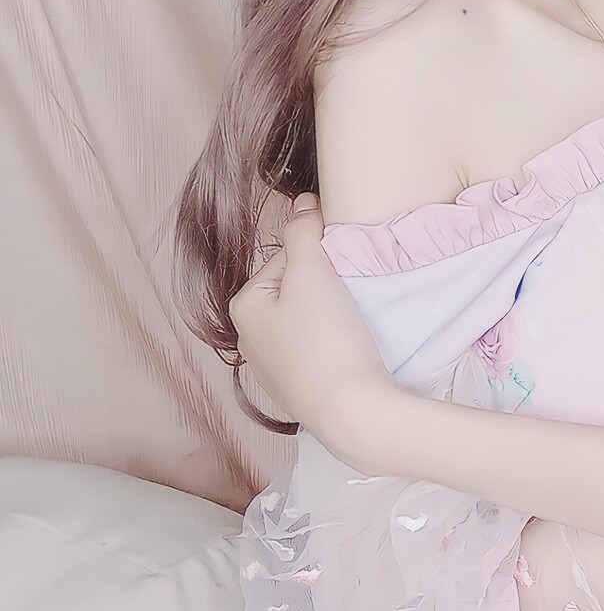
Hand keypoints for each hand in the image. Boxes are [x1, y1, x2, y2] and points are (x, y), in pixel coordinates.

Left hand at [229, 193, 398, 466]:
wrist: (351, 411)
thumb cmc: (326, 338)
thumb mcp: (312, 272)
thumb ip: (303, 231)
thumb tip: (302, 199)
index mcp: (243, 306)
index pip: (284, 258)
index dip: (318, 257)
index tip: (343, 273)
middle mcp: (247, 339)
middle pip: (293, 290)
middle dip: (322, 288)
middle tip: (351, 298)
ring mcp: (271, 371)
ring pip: (304, 322)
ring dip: (328, 316)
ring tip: (353, 324)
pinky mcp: (297, 393)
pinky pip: (314, 352)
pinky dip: (330, 346)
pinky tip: (348, 352)